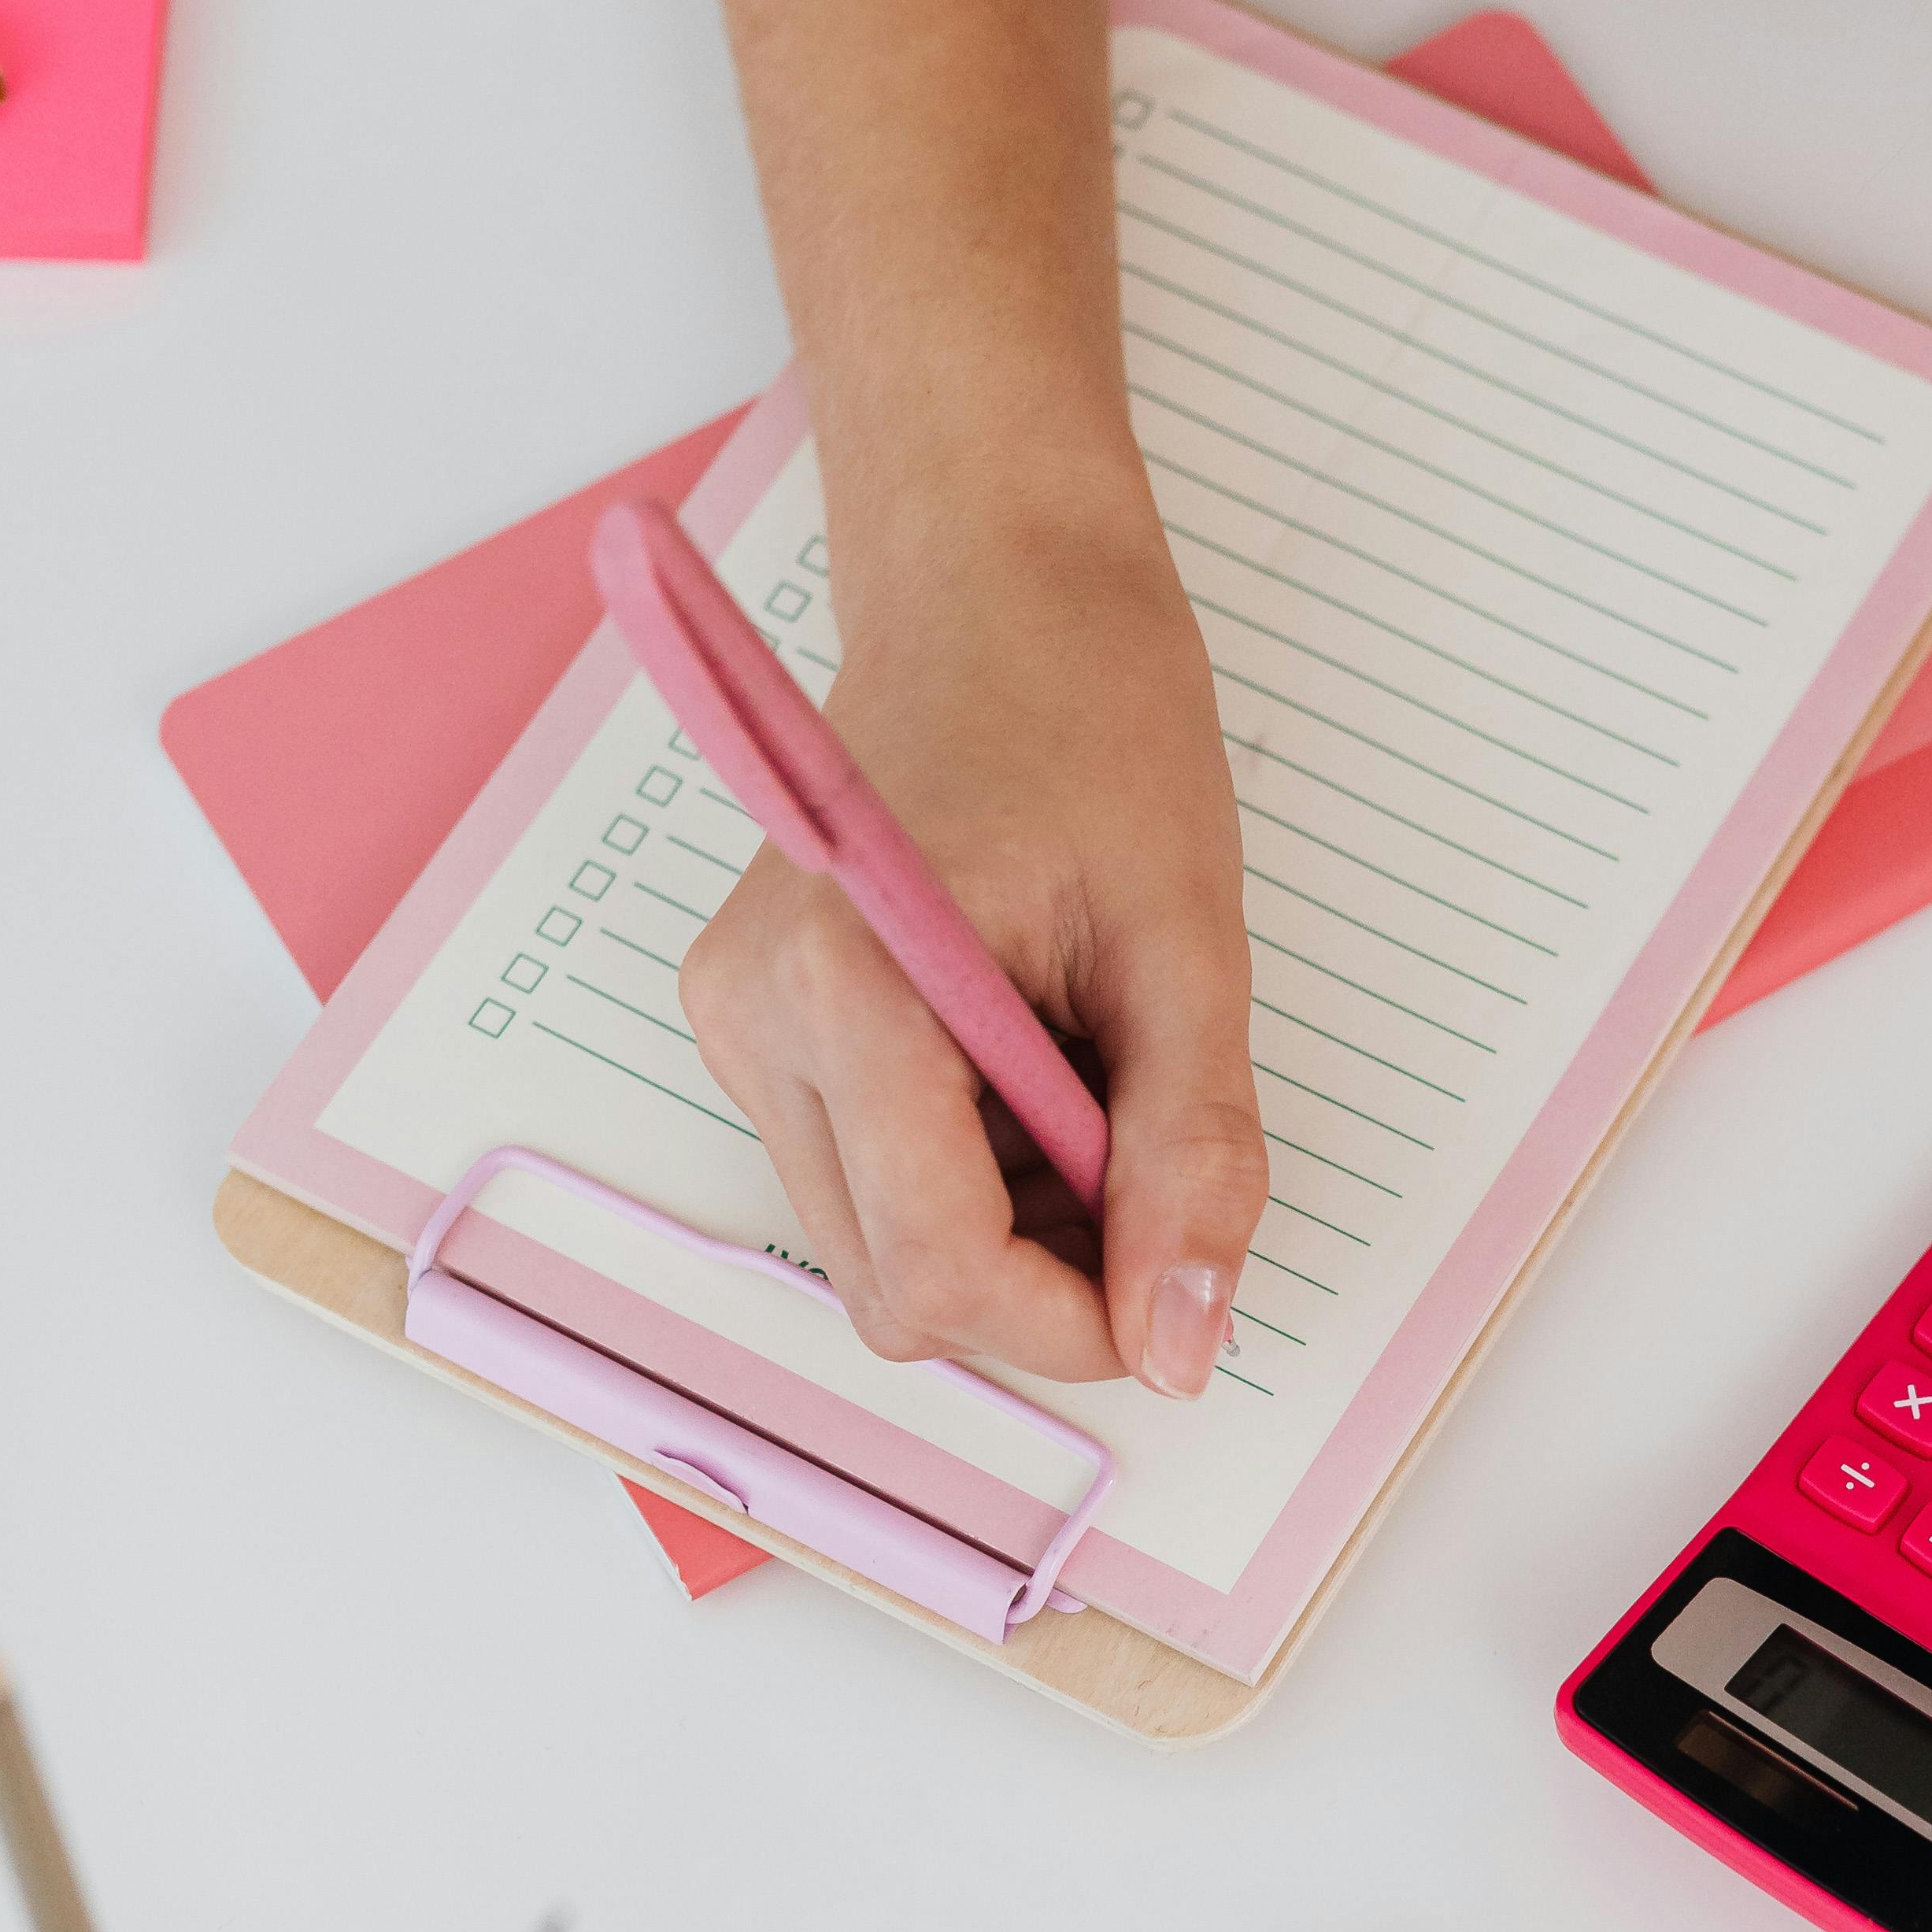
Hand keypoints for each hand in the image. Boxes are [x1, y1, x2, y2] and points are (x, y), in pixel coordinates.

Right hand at [677, 469, 1264, 1393]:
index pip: (936, 1272)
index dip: (1075, 1322)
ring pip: (883, 1254)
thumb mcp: (1187, 944)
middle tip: (1155, 1164)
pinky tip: (1034, 1068)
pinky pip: (869, 1185)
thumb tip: (1183, 1345)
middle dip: (1046, 1279)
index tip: (1178, 1288)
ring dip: (1013, 1227)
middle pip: (899, 1291)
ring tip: (1094, 1079)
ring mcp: (740, 1030)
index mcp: (841, 983)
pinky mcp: (756, 1032)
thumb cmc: (1092, 715)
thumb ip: (1191, 1156)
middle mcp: (754, 1022)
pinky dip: (972, 1175)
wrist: (998, 586)